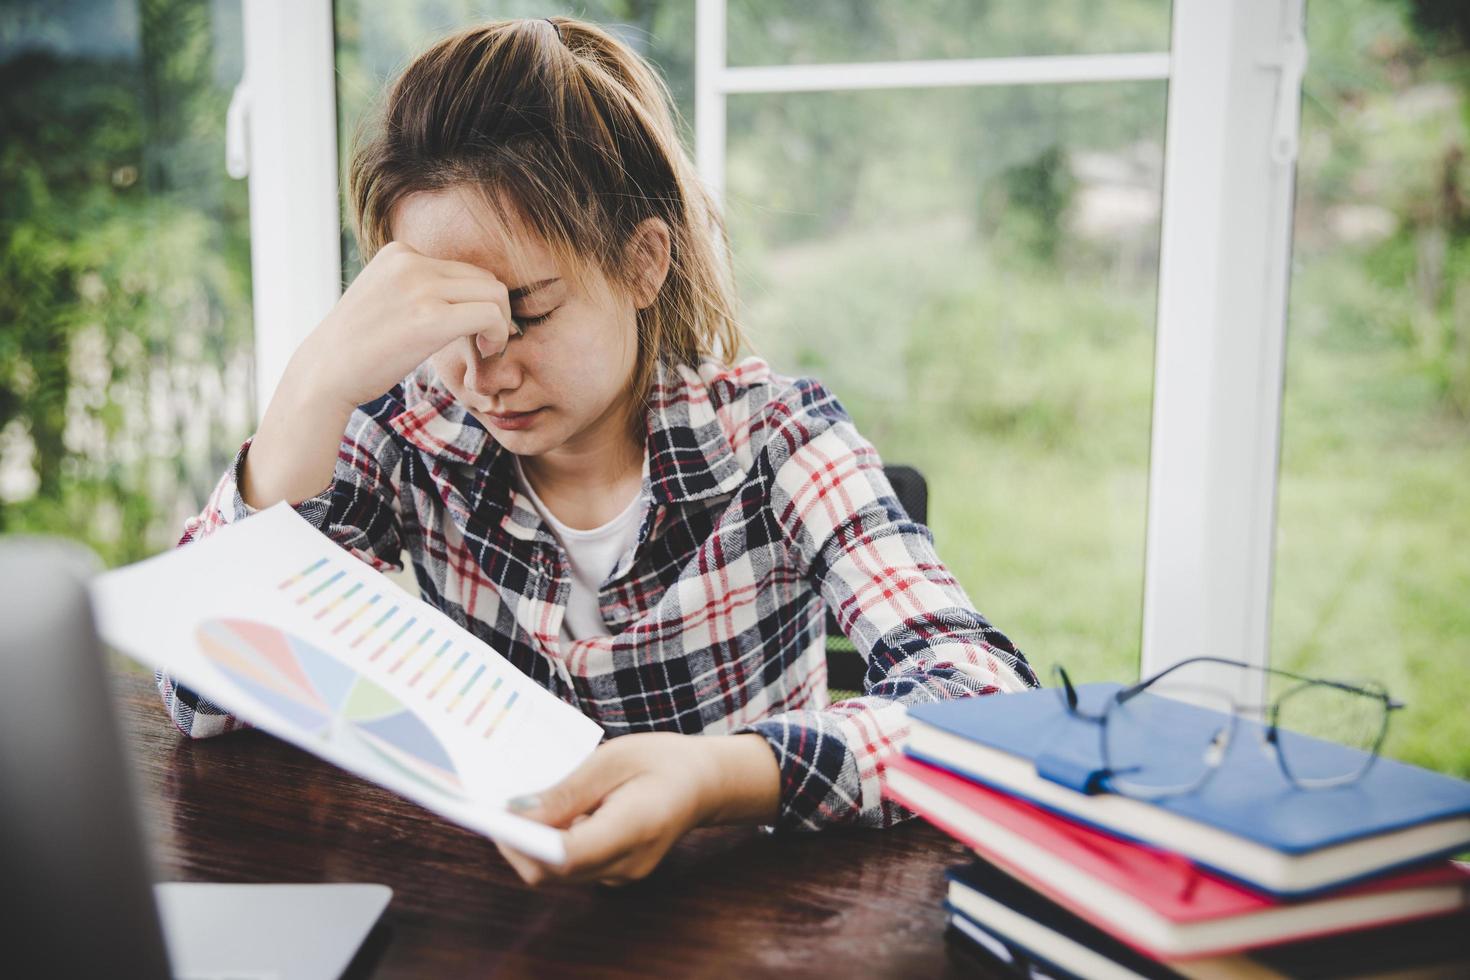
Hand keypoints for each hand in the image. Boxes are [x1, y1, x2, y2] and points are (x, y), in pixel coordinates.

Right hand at [296, 240, 515, 411]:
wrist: (323, 373)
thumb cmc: (358, 348)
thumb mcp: (386, 299)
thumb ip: (419, 289)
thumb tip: (464, 297)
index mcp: (399, 252)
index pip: (463, 269)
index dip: (474, 302)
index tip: (468, 331)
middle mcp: (411, 261)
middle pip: (484, 278)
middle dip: (493, 311)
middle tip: (483, 343)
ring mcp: (420, 287)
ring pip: (495, 293)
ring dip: (500, 325)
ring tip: (484, 349)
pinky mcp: (431, 317)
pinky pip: (491, 315)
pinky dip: (499, 335)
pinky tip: (485, 352)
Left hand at [496, 732, 780, 886]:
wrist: (704, 782)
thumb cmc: (662, 760)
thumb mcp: (613, 758)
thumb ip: (567, 790)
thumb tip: (517, 812)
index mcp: (634, 828)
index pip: (566, 856)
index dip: (524, 840)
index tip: (500, 813)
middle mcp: (626, 864)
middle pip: (552, 873)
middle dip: (518, 842)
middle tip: (502, 803)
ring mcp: (621, 875)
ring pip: (556, 874)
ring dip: (532, 843)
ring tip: (530, 803)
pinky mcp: (613, 873)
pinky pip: (570, 868)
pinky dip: (551, 844)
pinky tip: (554, 813)